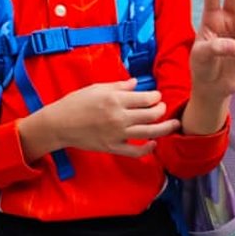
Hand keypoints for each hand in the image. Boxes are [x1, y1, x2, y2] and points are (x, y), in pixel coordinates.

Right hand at [18, 81, 180, 159]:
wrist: (60, 124)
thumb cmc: (76, 102)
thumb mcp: (96, 88)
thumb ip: (119, 86)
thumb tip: (136, 84)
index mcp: (114, 99)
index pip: (145, 98)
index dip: (156, 96)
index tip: (157, 96)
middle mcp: (119, 117)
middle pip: (150, 114)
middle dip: (161, 110)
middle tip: (164, 108)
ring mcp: (117, 134)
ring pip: (148, 132)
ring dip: (164, 128)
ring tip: (174, 125)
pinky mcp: (113, 147)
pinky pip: (135, 151)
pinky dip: (147, 149)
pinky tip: (154, 144)